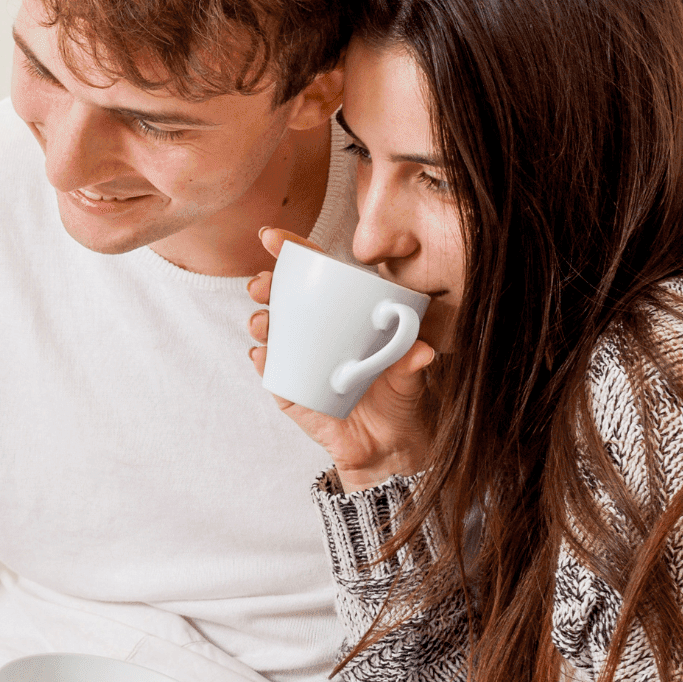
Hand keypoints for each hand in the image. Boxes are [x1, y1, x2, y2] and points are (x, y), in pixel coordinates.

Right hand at [247, 225, 438, 488]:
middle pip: (282, 298)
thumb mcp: (411, 374)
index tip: (271, 238)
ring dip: (260, 322)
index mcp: (342, 314)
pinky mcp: (290, 390)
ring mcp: (299, 359)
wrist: (388, 443)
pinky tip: (262, 355)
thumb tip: (422, 351)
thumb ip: (413, 361)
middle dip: (265, 285)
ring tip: (263, 323)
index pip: (312, 274)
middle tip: (262, 284)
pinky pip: (270, 371)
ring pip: (269, 331)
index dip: (290, 251)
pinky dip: (263, 361)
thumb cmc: (400, 396)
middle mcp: (316, 332)